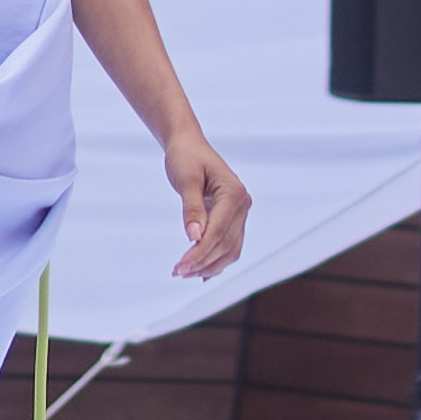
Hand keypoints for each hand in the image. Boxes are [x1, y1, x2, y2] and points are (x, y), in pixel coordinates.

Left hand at [166, 131, 249, 279]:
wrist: (189, 145)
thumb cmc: (186, 157)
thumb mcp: (185, 180)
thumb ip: (191, 209)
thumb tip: (194, 237)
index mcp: (234, 193)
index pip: (218, 231)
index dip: (199, 252)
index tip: (180, 266)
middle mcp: (242, 204)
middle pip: (226, 244)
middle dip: (202, 261)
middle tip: (177, 272)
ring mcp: (240, 212)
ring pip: (230, 248)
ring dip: (209, 264)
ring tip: (185, 274)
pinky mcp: (233, 218)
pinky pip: (229, 244)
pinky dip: (216, 259)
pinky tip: (201, 273)